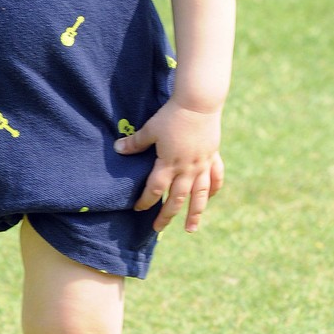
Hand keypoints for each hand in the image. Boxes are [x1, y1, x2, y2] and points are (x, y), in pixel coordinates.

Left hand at [114, 98, 224, 233]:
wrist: (199, 103)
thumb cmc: (172, 116)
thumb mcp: (150, 129)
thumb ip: (135, 143)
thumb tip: (117, 149)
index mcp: (169, 163)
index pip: (155, 189)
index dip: (146, 201)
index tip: (139, 208)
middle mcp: (187, 169)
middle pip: (177, 198)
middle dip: (166, 215)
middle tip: (158, 228)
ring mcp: (202, 164)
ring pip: (199, 195)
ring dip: (195, 213)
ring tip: (190, 229)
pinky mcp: (213, 156)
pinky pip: (216, 177)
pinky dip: (213, 190)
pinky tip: (210, 198)